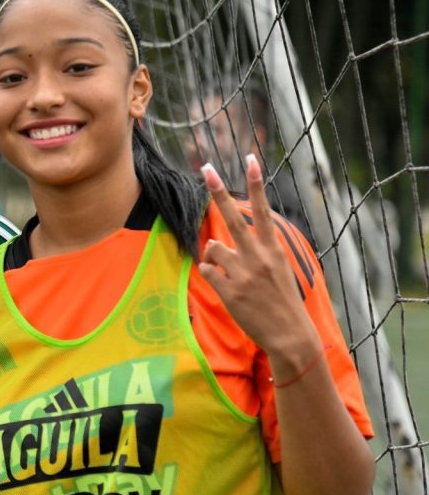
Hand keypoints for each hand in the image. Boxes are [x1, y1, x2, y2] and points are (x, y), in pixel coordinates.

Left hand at [197, 155, 317, 356]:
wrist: (290, 335)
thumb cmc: (282, 302)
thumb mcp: (278, 270)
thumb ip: (253, 252)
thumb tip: (215, 242)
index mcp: (273, 249)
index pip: (262, 210)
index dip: (255, 184)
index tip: (250, 158)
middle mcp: (257, 257)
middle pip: (231, 218)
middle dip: (217, 191)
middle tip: (205, 168)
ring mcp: (242, 273)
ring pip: (212, 248)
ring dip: (213, 256)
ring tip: (228, 271)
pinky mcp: (229, 290)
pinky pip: (206, 271)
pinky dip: (210, 275)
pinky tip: (225, 287)